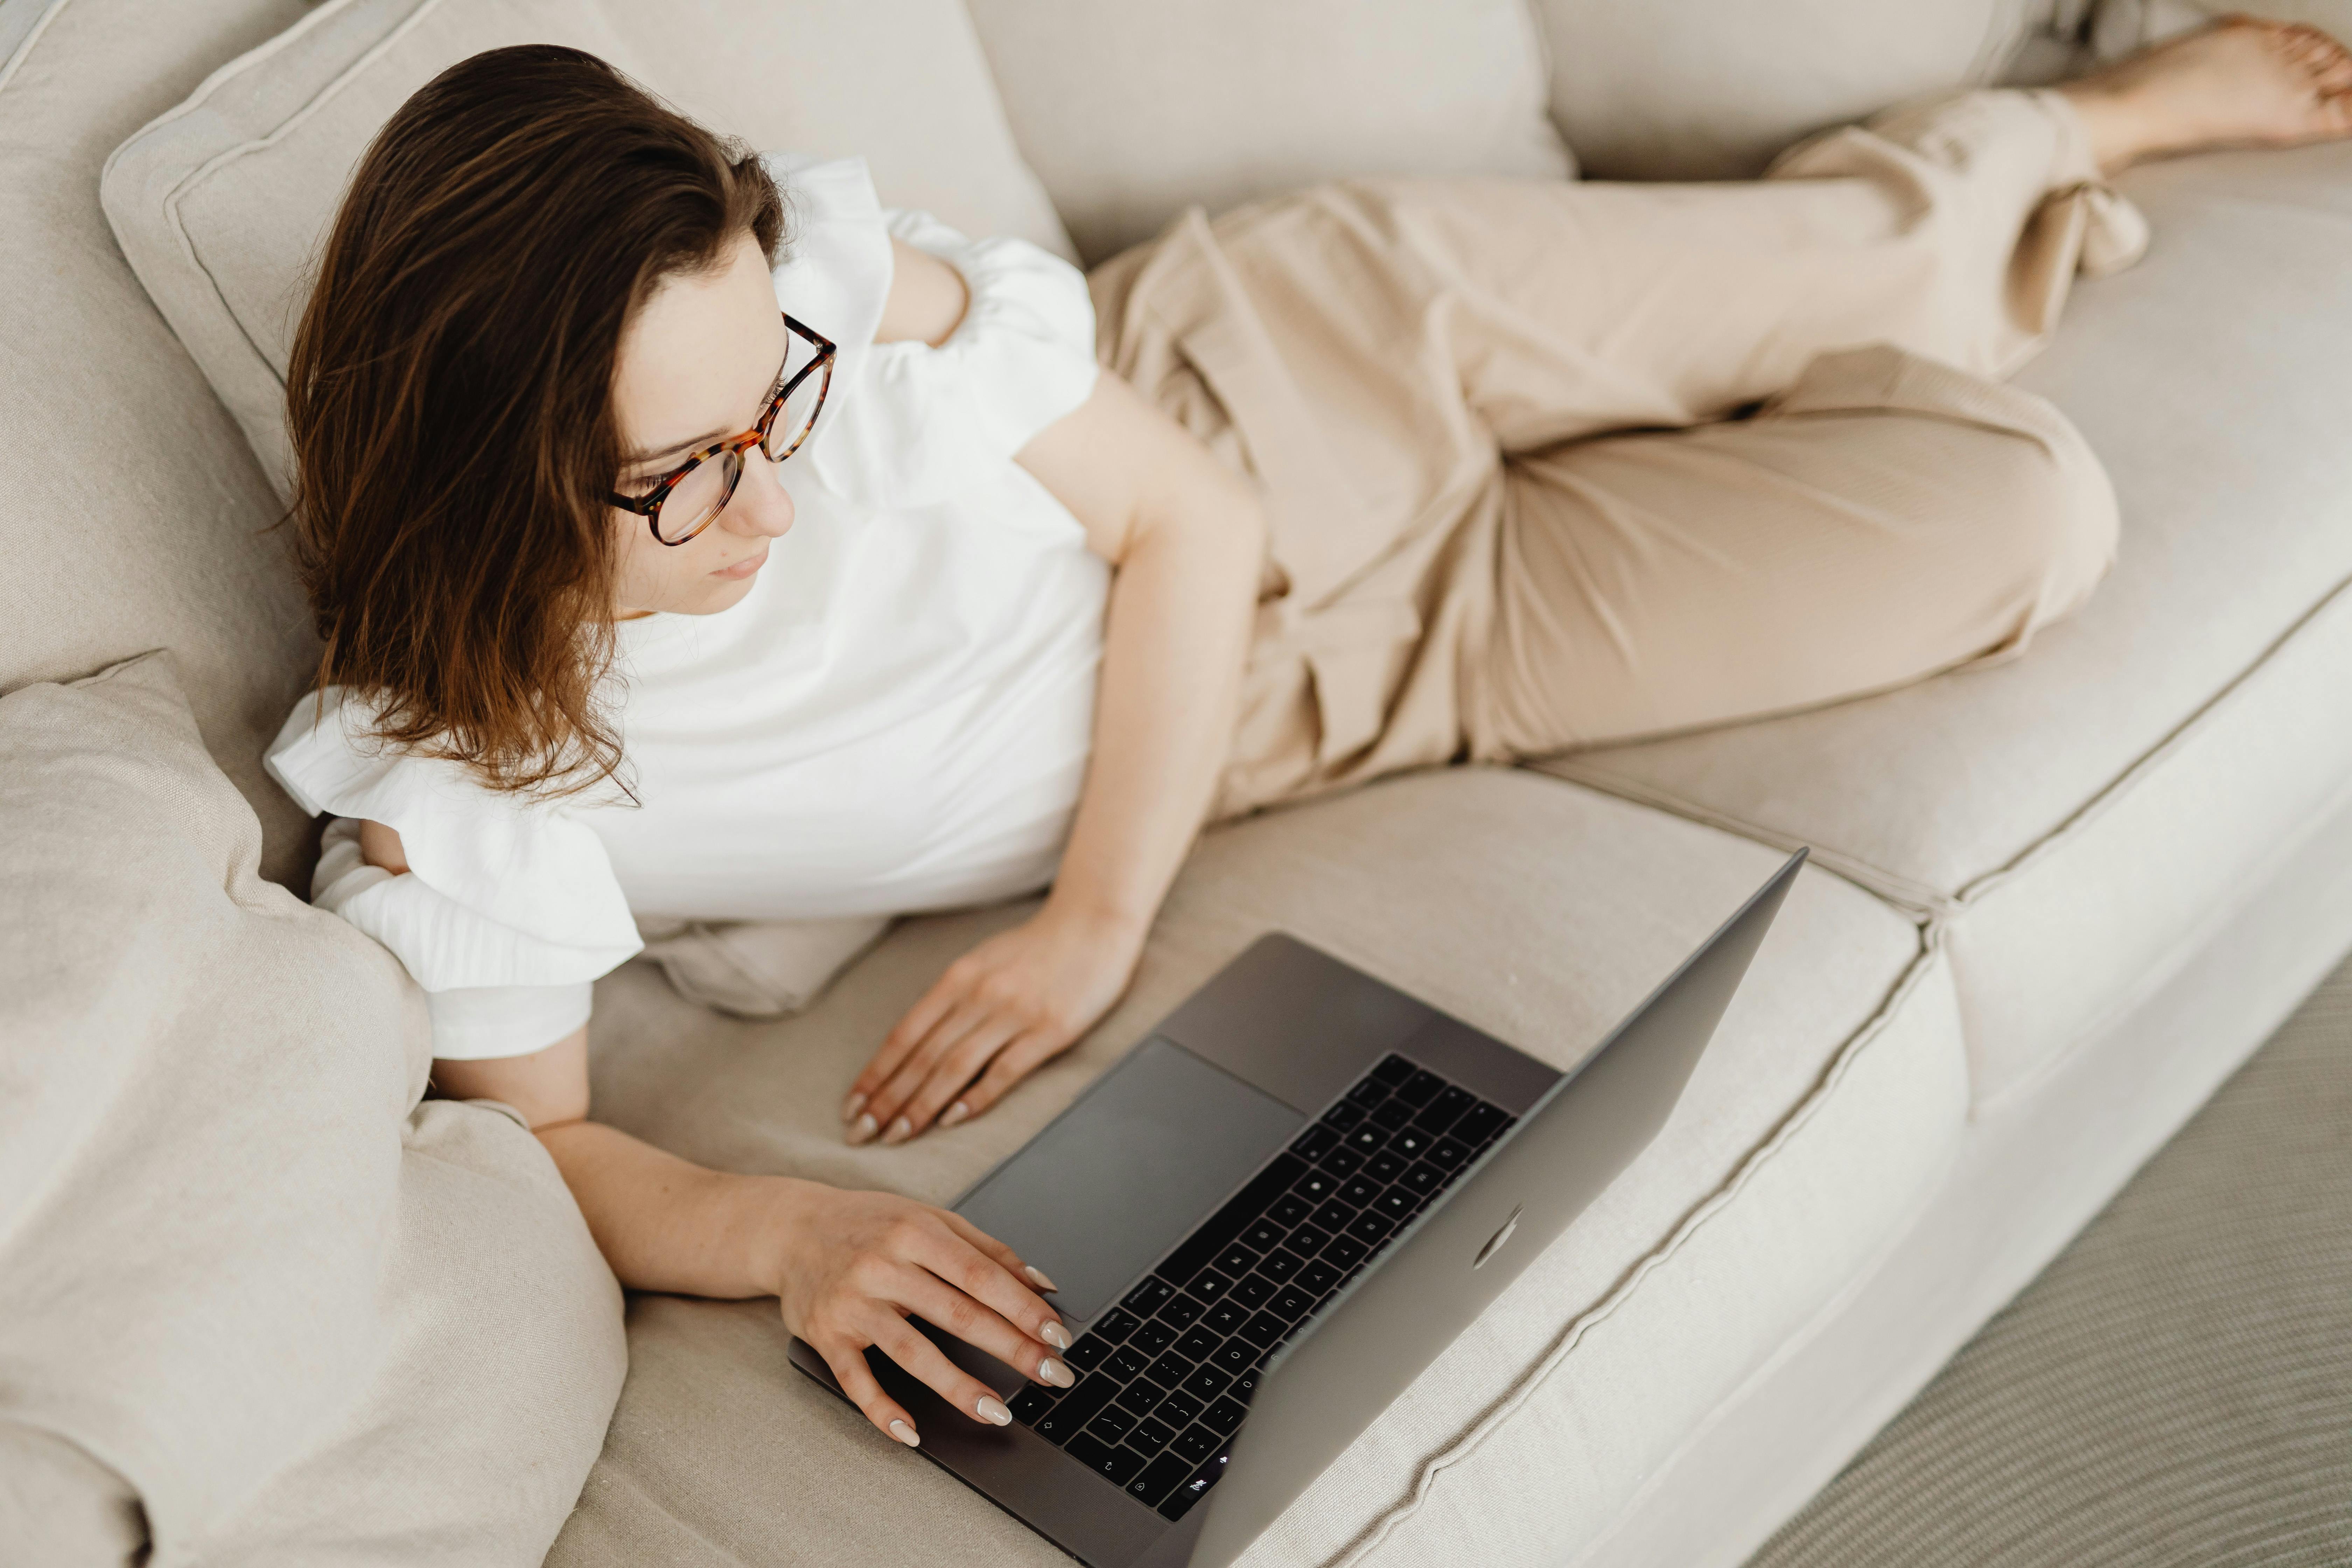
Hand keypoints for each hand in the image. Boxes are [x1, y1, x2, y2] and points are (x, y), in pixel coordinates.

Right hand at [763, 1178, 1073, 1446]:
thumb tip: (1043, 1284)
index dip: (1023, 1307)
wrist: (791, 1229)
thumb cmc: (870, 1224)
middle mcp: (884, 1266)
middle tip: (1051, 1375)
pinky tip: (911, 1433)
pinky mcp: (827, 1335)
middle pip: (957, 1313)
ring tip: (997, 1412)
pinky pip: (856, 1379)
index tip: (1058, 1335)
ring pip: (912, 1351)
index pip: (981, 1275)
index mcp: (916, 1232)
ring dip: (958, 1386)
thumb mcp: (930, 1219)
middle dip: (1010, 1348)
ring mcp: (853, 1303)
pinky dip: (882, 1410)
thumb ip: (987, 1249)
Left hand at [843, 899, 1144, 1144]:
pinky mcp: (1050, 1030)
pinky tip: (952, 1120)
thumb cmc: (1035, 947)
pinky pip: (1005, 1070)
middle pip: (922, 1056)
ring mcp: (1015, 1014)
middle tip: (861, 1134)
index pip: (905, 1035)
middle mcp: (980, 996)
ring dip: (921, 1106)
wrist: (1093, 923)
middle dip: (887, 1100)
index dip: (876, 1074)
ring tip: (895, 1136)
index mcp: (959, 978)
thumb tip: (916, 1044)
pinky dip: (976, 1097)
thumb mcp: (982, 962)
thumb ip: (951, 998)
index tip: (852, 1106)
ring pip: (955, 1067)